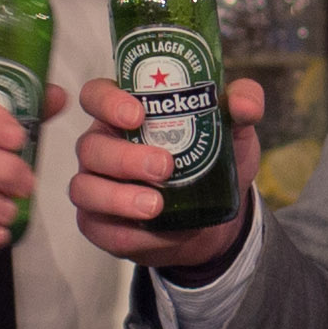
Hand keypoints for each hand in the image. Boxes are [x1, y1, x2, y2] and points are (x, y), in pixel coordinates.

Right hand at [65, 76, 265, 268]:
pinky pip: (100, 229)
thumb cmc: (212, 161)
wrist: (213, 218)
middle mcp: (102, 146)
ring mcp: (95, 185)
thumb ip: (243, 106)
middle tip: (164, 167)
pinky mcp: (98, 223)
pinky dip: (129, 233)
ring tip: (156, 206)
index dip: (107, 102)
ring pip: (84, 188)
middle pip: (90, 146)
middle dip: (124, 158)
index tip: (136, 115)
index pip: (96, 95)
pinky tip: (157, 232)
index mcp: (124, 113)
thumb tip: (244, 104)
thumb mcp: (234, 131)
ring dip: (118, 198)